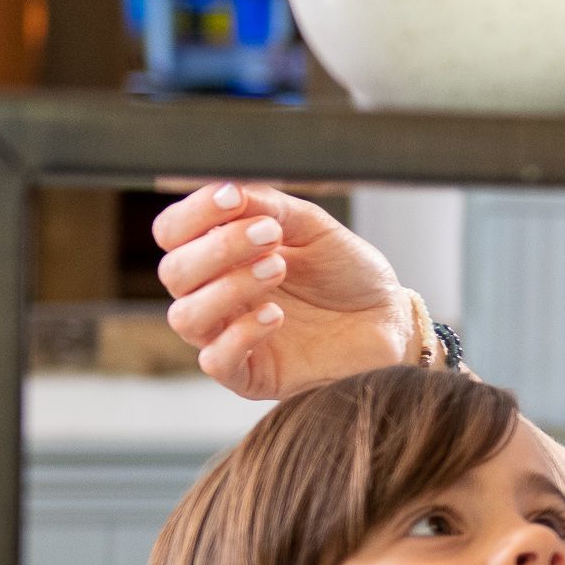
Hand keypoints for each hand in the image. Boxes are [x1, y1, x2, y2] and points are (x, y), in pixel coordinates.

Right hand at [153, 182, 412, 399]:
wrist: (391, 319)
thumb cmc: (348, 273)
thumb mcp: (315, 228)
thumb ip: (272, 207)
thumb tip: (230, 189)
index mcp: (221, 254)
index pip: (174, 233)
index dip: (194, 214)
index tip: (234, 198)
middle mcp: (215, 294)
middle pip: (174, 273)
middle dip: (217, 249)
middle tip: (270, 235)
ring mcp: (228, 336)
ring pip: (185, 317)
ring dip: (228, 288)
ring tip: (277, 268)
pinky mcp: (249, 375)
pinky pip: (216, 361)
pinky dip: (240, 334)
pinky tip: (276, 316)